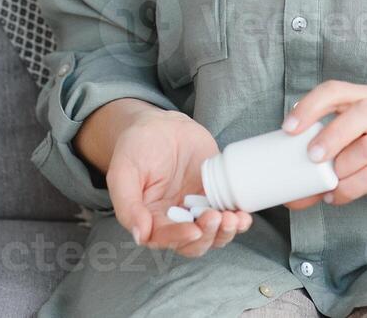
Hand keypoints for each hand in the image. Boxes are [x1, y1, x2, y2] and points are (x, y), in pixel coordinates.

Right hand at [105, 108, 254, 257]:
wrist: (160, 124)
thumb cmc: (136, 146)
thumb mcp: (122, 171)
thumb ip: (127, 205)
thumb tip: (140, 236)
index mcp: (150, 219)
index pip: (165, 238)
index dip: (180, 238)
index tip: (194, 230)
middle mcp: (175, 219)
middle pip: (194, 243)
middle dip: (208, 236)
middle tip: (215, 218)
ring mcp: (197, 208)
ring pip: (214, 234)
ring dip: (225, 232)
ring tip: (234, 219)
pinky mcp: (215, 195)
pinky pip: (228, 214)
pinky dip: (238, 220)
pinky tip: (244, 216)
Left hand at [278, 80, 366, 208]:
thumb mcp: (354, 137)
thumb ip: (325, 151)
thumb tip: (286, 189)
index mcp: (366, 96)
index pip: (335, 90)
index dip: (310, 106)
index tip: (288, 128)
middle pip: (358, 115)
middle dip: (330, 136)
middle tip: (312, 157)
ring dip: (342, 167)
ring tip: (328, 182)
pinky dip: (350, 188)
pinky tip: (337, 196)